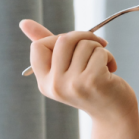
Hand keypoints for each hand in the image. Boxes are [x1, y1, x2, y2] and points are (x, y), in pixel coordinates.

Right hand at [19, 19, 135, 119]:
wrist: (114, 116)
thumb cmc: (91, 88)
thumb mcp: (66, 68)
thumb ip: (48, 46)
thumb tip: (24, 22)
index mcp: (45, 82)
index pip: (38, 47)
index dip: (57, 39)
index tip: (73, 46)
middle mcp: (55, 85)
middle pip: (63, 40)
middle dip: (83, 38)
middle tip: (95, 47)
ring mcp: (73, 84)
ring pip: (84, 44)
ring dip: (98, 49)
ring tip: (102, 65)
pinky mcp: (93, 81)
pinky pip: (99, 51)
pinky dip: (108, 56)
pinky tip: (111, 70)